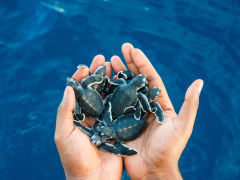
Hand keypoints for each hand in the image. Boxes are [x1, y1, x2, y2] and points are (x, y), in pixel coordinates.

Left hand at [55, 55, 122, 179]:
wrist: (94, 179)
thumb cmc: (75, 158)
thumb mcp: (64, 134)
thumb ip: (65, 111)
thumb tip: (68, 87)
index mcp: (77, 115)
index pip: (78, 91)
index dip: (81, 77)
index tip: (86, 65)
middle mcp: (91, 115)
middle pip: (95, 90)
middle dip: (98, 74)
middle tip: (103, 59)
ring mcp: (105, 119)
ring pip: (108, 95)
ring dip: (111, 81)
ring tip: (115, 66)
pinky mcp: (118, 125)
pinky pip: (120, 107)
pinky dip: (123, 95)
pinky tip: (126, 84)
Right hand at [110, 43, 203, 179]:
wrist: (153, 170)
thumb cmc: (169, 150)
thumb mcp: (182, 127)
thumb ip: (190, 105)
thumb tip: (200, 81)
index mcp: (159, 103)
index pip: (151, 78)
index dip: (142, 63)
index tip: (134, 49)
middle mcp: (145, 105)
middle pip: (136, 80)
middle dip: (129, 64)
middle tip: (120, 49)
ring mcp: (132, 112)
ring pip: (123, 89)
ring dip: (117, 75)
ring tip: (109, 61)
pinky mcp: (121, 121)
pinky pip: (113, 104)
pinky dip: (108, 92)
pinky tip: (101, 82)